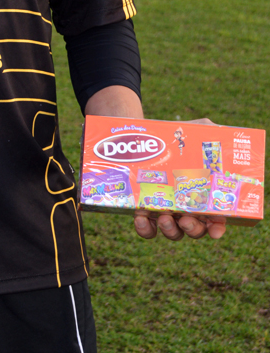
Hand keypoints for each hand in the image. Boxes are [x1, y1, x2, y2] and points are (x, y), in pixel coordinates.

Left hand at [133, 116, 225, 240]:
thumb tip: (220, 132)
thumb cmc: (175, 136)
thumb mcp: (197, 129)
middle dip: (193, 229)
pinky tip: (140, 217)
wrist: (142, 136)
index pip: (216, 219)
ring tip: (164, 216)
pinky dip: (146, 229)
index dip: (218, 228)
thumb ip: (211, 132)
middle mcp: (186, 207)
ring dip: (171, 230)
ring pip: (173, 232)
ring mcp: (166, 210)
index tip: (216, 230)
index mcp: (203, 193)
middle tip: (186, 219)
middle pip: (195, 230)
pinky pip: (147, 229)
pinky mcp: (144, 210)